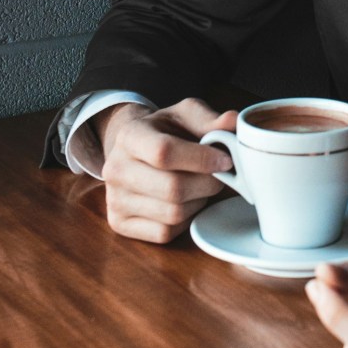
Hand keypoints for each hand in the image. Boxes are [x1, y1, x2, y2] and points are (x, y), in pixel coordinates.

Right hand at [96, 98, 237, 242]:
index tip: (226, 160)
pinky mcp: (120, 223)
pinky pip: (165, 232)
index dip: (202, 159)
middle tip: (219, 175)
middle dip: (207, 183)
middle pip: (173, 188)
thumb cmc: (167, 132)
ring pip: (173, 213)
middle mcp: (115, 168)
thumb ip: (210, 119)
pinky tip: (186, 203)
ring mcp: (114, 199)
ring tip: (199, 186)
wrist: (136, 150)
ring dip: (198, 201)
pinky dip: (184, 221)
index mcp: (130, 135)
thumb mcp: (186, 116)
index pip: (165, 152)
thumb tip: (233, 122)